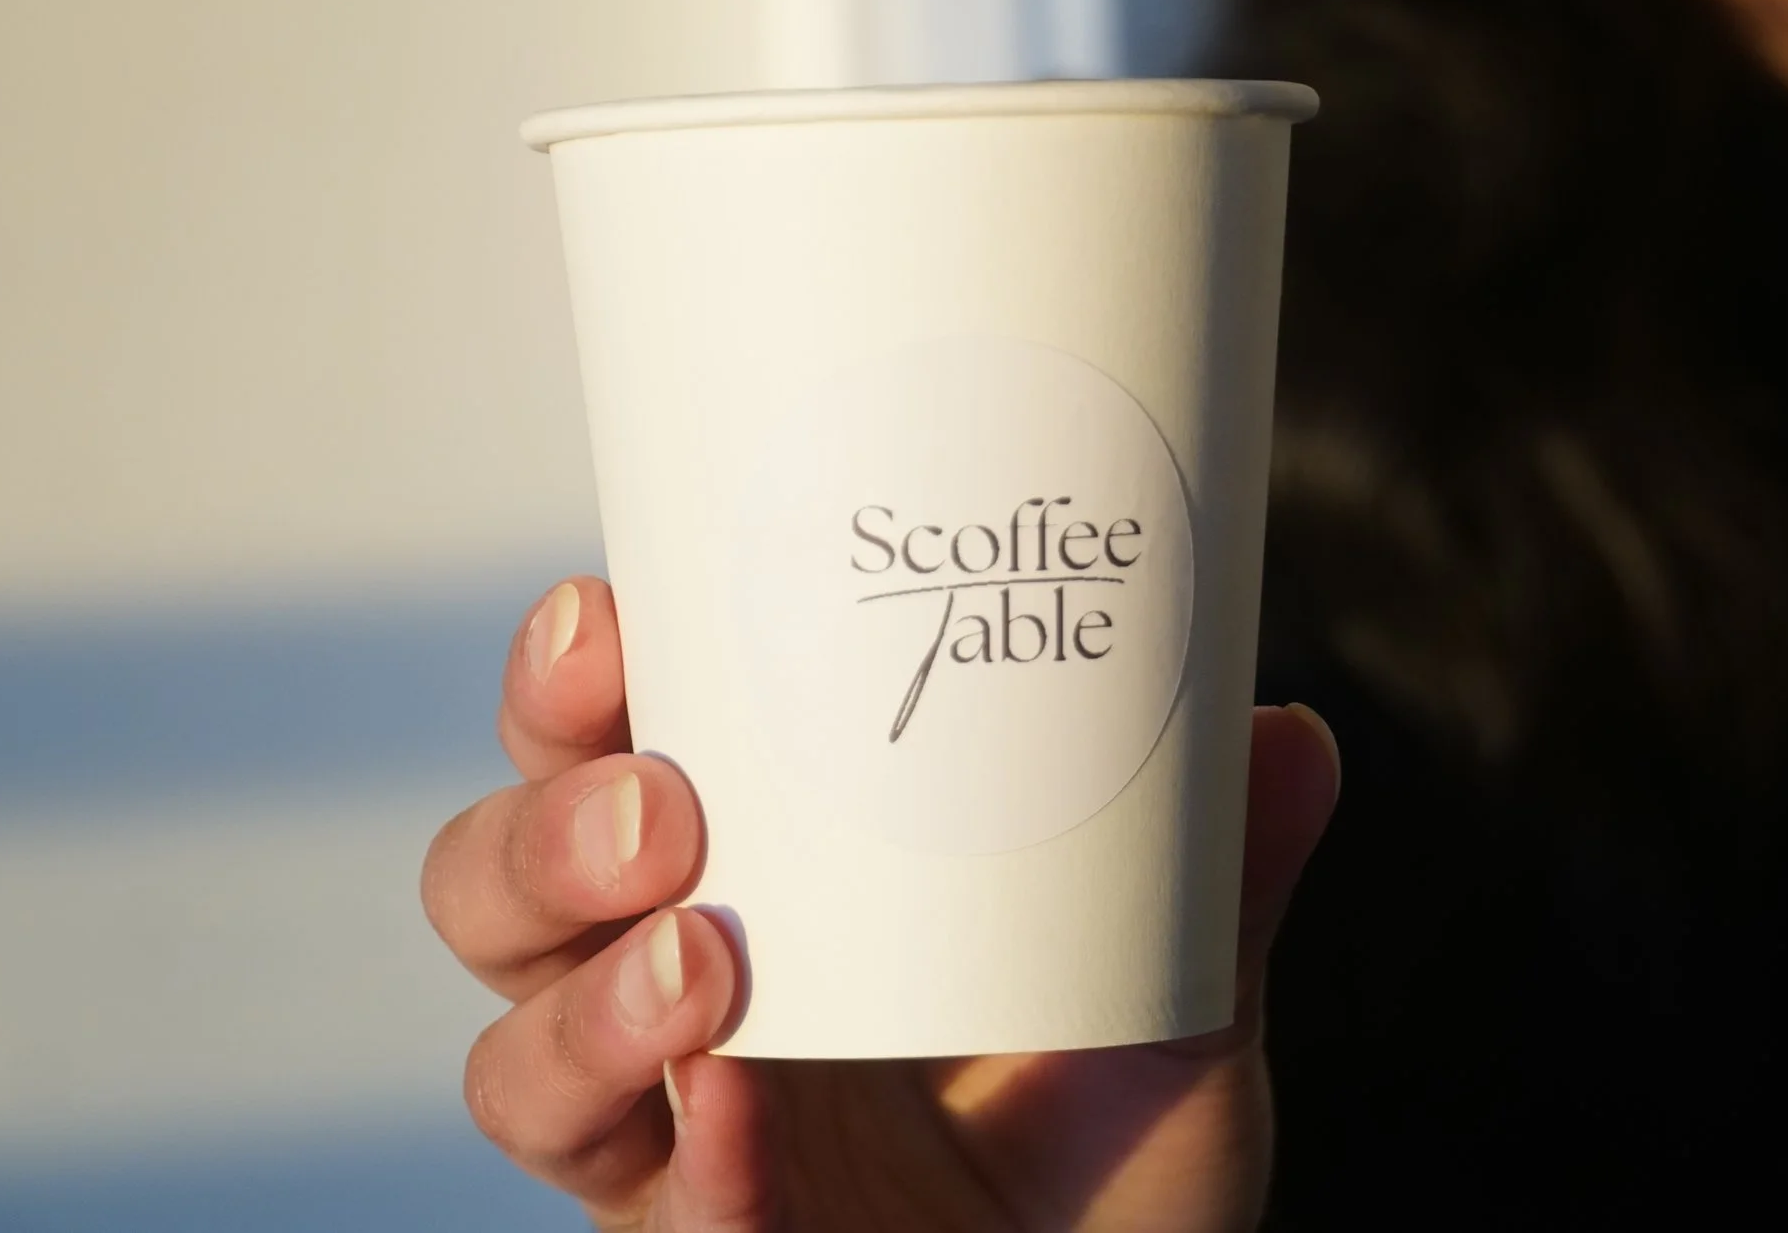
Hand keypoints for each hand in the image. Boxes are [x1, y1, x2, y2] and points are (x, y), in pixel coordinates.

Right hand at [422, 577, 1340, 1231]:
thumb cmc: (1110, 1158)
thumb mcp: (1170, 998)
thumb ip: (1214, 877)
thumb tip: (1287, 735)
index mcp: (757, 876)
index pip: (608, 745)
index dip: (571, 678)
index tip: (612, 613)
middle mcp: (673, 995)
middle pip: (500, 888)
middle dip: (547, 828)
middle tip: (663, 802)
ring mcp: (671, 1138)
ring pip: (518, 1057)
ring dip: (591, 1002)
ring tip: (705, 964)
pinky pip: (653, 1209)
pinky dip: (692, 1165)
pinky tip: (741, 1123)